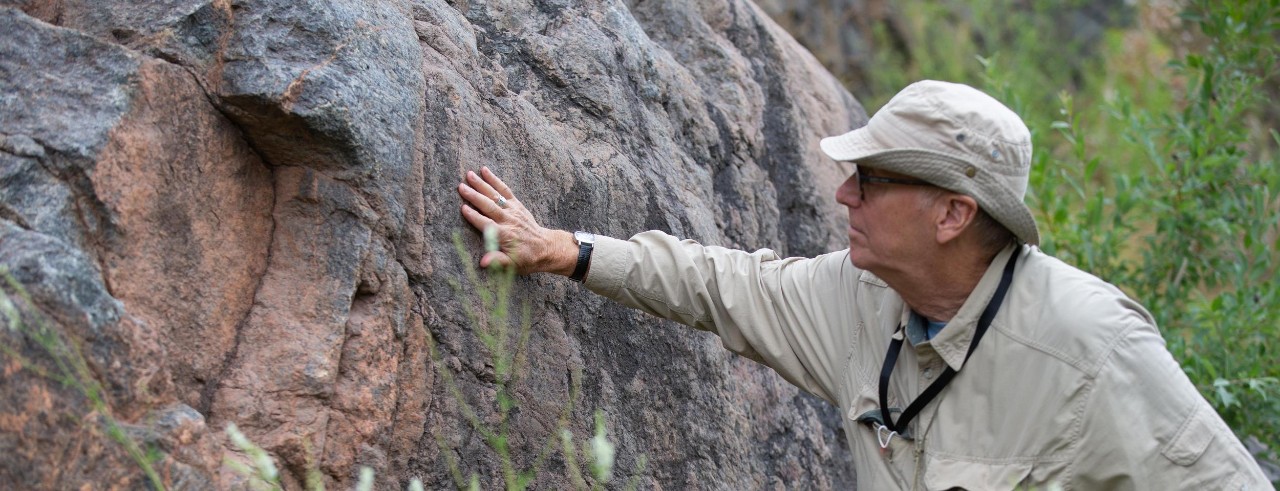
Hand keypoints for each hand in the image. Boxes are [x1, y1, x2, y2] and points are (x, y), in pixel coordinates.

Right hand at [457, 167, 576, 274]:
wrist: (545, 247)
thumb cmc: (526, 258)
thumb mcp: (513, 265)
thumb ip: (498, 260)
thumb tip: (483, 262)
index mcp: (504, 235)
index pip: (486, 224)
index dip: (474, 216)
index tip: (463, 207)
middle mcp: (508, 220)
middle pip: (488, 206)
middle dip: (474, 196)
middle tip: (461, 187)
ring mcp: (513, 210)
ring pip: (495, 195)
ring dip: (482, 184)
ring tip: (469, 174)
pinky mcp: (516, 204)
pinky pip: (504, 190)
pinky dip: (495, 180)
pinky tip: (484, 170)